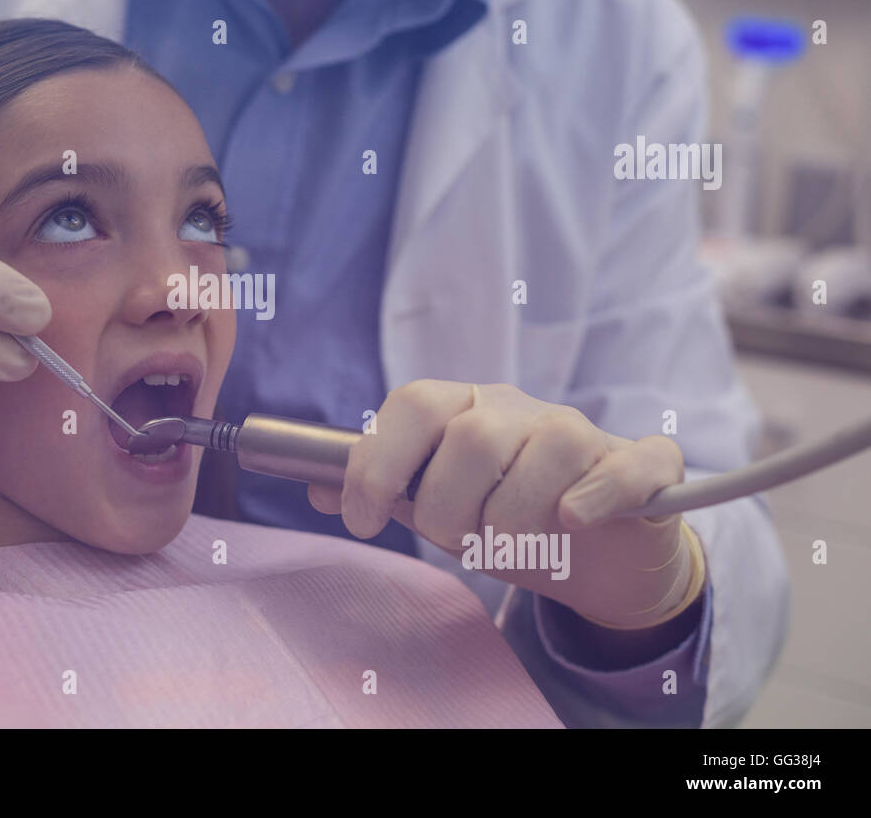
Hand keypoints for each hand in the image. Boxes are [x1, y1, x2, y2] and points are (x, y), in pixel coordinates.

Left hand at [308, 380, 702, 629]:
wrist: (597, 553)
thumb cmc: (507, 519)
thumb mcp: (437, 507)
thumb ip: (385, 494)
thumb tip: (316, 490)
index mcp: (465, 409)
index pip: (414, 404)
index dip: (377, 462)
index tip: (361, 521)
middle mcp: (521, 410)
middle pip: (472, 437)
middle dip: (447, 509)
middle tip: (454, 541)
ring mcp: (584, 433)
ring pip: (545, 451)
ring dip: (514, 521)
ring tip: (509, 547)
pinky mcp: (641, 466)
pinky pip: (624, 467)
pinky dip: (596, 497)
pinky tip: (573, 522)